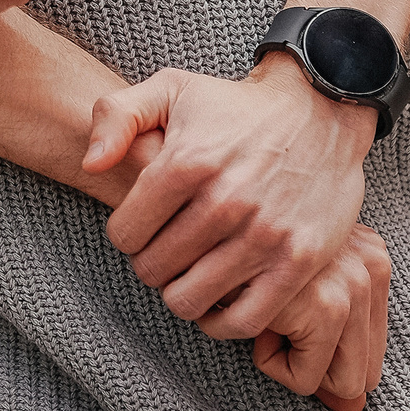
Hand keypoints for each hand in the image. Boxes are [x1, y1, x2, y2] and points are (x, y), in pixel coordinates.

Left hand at [84, 59, 375, 339]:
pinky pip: (244, 320)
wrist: (318, 111)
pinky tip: (221, 297)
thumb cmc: (234, 106)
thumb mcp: (169, 89)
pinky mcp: (298, 260)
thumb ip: (114, 117)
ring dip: (182, 292)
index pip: (124, 234)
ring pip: (191, 300)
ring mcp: (264, 234)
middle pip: (154, 270)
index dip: (126, 235)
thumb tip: (90, 166)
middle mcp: (224, 201)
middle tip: (168, 251)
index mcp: (185, 162)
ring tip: (191, 272)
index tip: (143, 227)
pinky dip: (223, 321)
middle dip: (152, 264)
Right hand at [252, 223, 390, 410]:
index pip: (373, 351)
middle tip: (282, 328)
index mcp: (371, 258)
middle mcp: (370, 269)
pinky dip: (268, 360)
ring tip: (266, 319)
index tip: (295, 327)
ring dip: (293, 360)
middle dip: (319, 366)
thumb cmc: (248, 254)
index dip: (330, 356)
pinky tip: (253, 318)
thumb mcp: (302, 288)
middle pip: (365, 375)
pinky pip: (304, 378)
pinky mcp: (324, 308)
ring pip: (340, 383)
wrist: (206, 223)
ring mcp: (352, 287)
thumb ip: (336, 340)